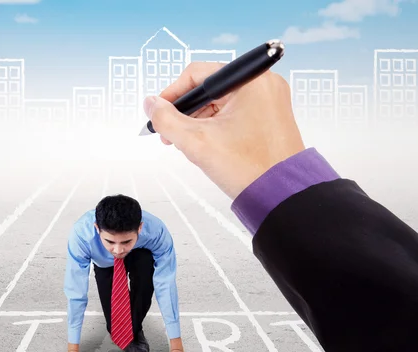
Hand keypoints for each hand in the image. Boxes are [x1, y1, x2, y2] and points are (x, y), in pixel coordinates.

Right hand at [143, 61, 305, 199]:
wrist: (282, 196)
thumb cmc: (249, 168)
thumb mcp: (197, 141)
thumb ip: (166, 119)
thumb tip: (150, 104)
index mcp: (250, 80)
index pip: (197, 74)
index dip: (172, 94)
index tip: (158, 111)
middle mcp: (263, 84)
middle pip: (209, 89)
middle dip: (185, 112)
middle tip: (169, 134)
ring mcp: (269, 100)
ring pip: (220, 103)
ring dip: (198, 121)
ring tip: (186, 144)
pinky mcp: (270, 117)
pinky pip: (234, 113)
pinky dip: (216, 126)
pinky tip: (206, 145)